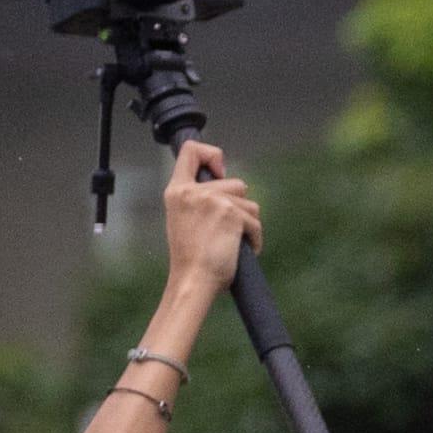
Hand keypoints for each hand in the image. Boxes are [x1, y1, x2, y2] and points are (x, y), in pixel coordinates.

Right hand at [164, 140, 262, 293]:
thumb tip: (224, 184)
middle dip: (239, 206)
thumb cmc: (190, 259)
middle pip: (234, 182)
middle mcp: (193, 192)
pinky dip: (254, 238)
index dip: (211, 154)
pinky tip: (241, 251)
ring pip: (249, 202)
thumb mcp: (183, 219)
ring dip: (247, 222)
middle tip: (226, 230)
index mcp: (177, 192)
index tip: (220, 171)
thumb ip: (197, 199)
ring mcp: (213, 201)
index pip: (191, 151)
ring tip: (232, 242)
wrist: (193, 282)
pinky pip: (255, 222)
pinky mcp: (232, 214)